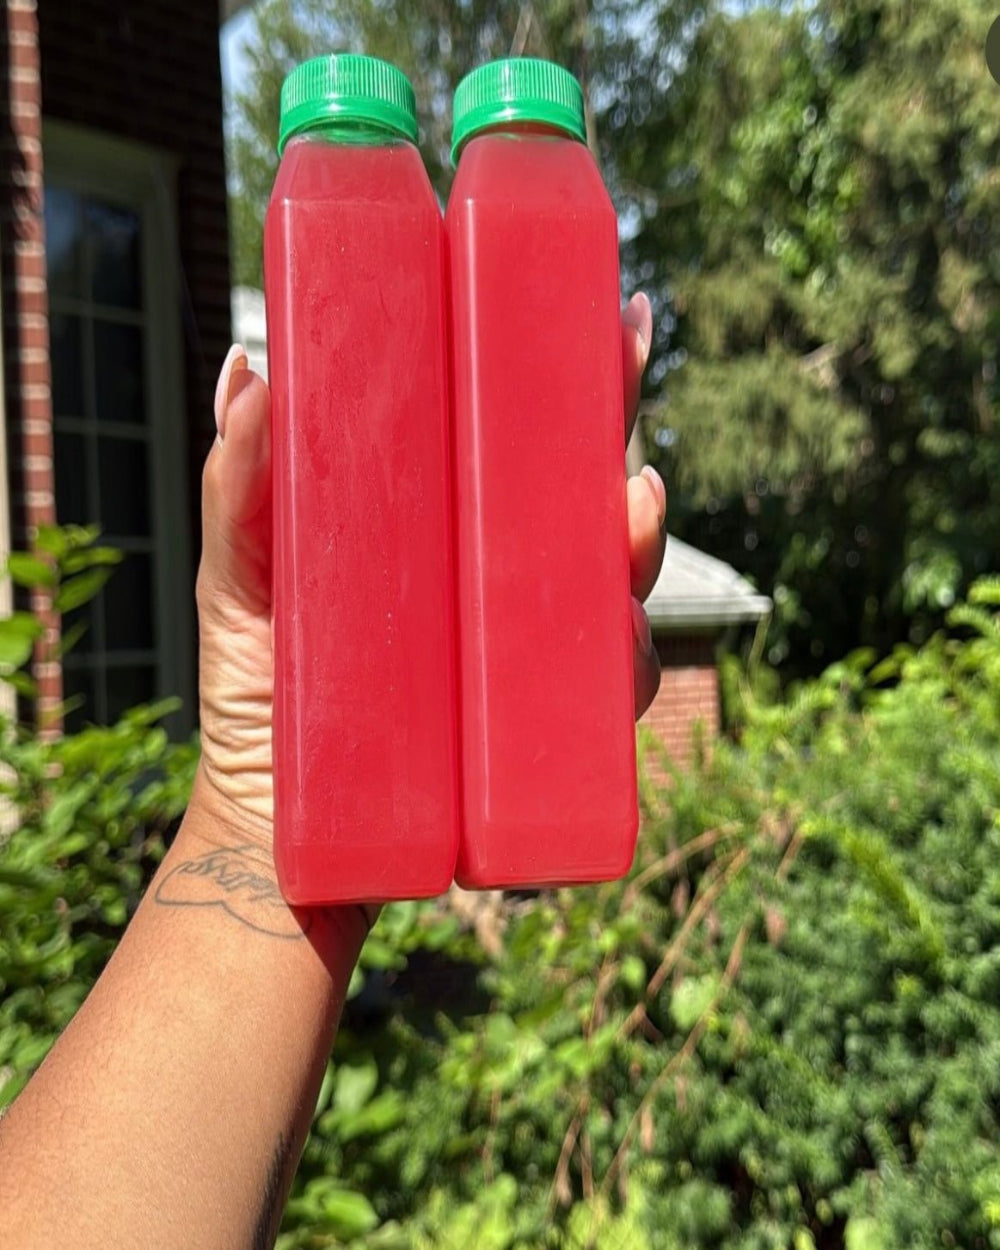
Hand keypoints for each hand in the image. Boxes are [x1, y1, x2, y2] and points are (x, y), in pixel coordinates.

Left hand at [193, 293, 664, 873]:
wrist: (276, 829)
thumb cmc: (257, 696)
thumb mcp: (239, 583)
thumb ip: (240, 488)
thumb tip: (248, 366)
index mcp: (439, 524)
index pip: (512, 434)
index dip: (565, 371)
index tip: (608, 309)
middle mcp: (493, 578)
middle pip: (579, 489)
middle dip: (619, 424)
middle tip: (627, 366)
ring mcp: (524, 651)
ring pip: (612, 581)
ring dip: (638, 539)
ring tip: (629, 509)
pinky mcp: (541, 731)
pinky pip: (607, 690)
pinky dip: (627, 662)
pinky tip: (620, 638)